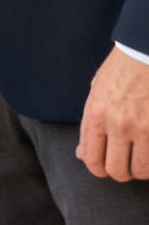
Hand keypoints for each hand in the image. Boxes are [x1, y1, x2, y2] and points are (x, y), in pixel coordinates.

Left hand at [78, 46, 148, 180]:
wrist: (146, 51)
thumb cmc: (122, 70)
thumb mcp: (96, 93)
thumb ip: (90, 125)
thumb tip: (81, 154)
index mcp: (97, 114)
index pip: (92, 159)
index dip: (98, 169)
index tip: (106, 167)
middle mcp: (118, 123)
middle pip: (116, 170)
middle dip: (120, 174)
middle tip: (126, 167)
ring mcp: (143, 127)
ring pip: (141, 170)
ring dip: (141, 170)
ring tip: (142, 161)